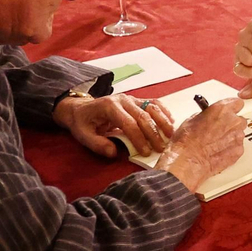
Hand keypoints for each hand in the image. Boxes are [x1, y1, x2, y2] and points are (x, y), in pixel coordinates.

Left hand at [55, 93, 174, 157]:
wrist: (80, 108)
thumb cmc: (83, 122)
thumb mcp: (83, 135)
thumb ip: (97, 144)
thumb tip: (113, 153)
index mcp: (109, 107)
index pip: (129, 123)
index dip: (139, 138)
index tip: (146, 152)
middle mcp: (122, 99)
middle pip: (143, 116)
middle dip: (154, 133)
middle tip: (161, 148)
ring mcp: (131, 98)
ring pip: (151, 107)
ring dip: (163, 121)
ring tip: (170, 135)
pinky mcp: (136, 100)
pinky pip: (153, 102)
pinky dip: (164, 111)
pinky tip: (171, 121)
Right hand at [155, 98, 245, 191]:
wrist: (187, 161)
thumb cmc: (186, 141)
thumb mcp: (192, 120)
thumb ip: (207, 115)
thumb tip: (209, 117)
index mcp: (222, 109)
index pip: (237, 103)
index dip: (232, 108)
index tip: (228, 111)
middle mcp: (233, 121)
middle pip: (239, 120)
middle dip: (230, 124)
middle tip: (218, 130)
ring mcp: (238, 137)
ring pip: (239, 134)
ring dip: (230, 137)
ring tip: (215, 143)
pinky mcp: (238, 151)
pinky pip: (237, 147)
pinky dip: (230, 149)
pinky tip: (218, 151)